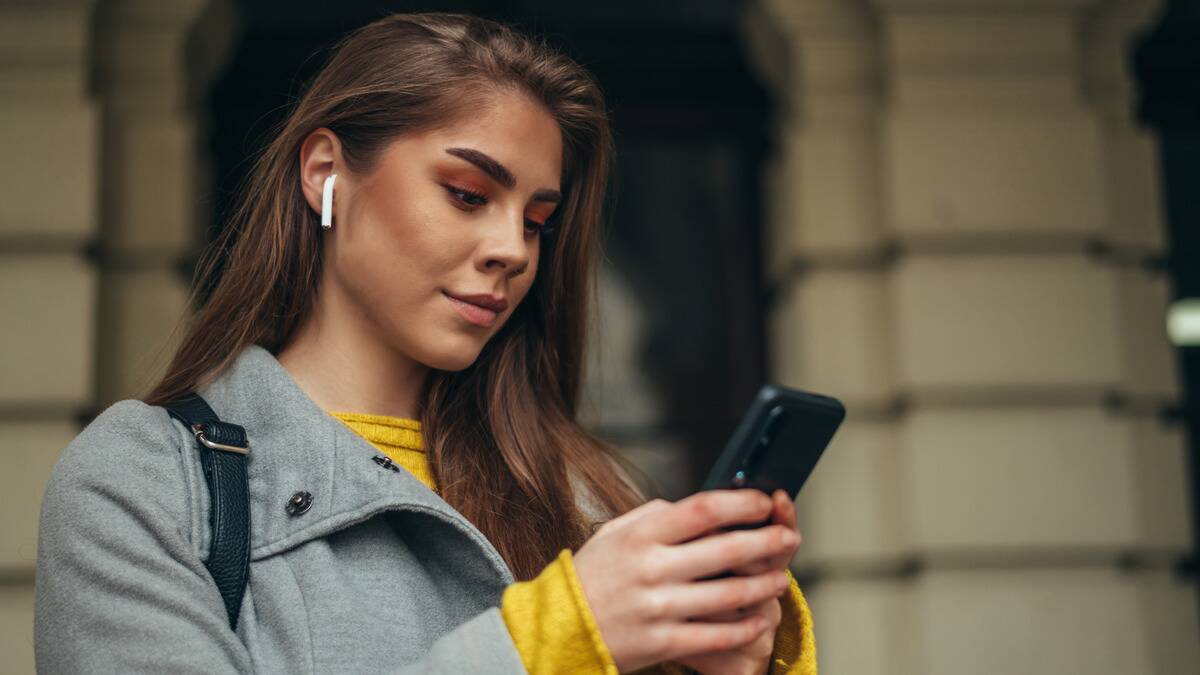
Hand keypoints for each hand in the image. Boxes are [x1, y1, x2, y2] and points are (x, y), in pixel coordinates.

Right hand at [572, 489, 797, 672]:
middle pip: (726, 549)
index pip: (704, 509)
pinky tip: (758, 621)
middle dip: (767, 542)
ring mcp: (658, 607)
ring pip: (729, 595)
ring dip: (764, 586)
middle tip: (788, 538)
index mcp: (642, 534)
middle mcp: (652, 568)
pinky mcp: (662, 643)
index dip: (743, 503)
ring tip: (780, 578)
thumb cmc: (589, 577)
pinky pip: (716, 636)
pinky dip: (743, 629)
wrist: (556, 629)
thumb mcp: (614, 533)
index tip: (763, 502)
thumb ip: (655, 515)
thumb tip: (701, 508)